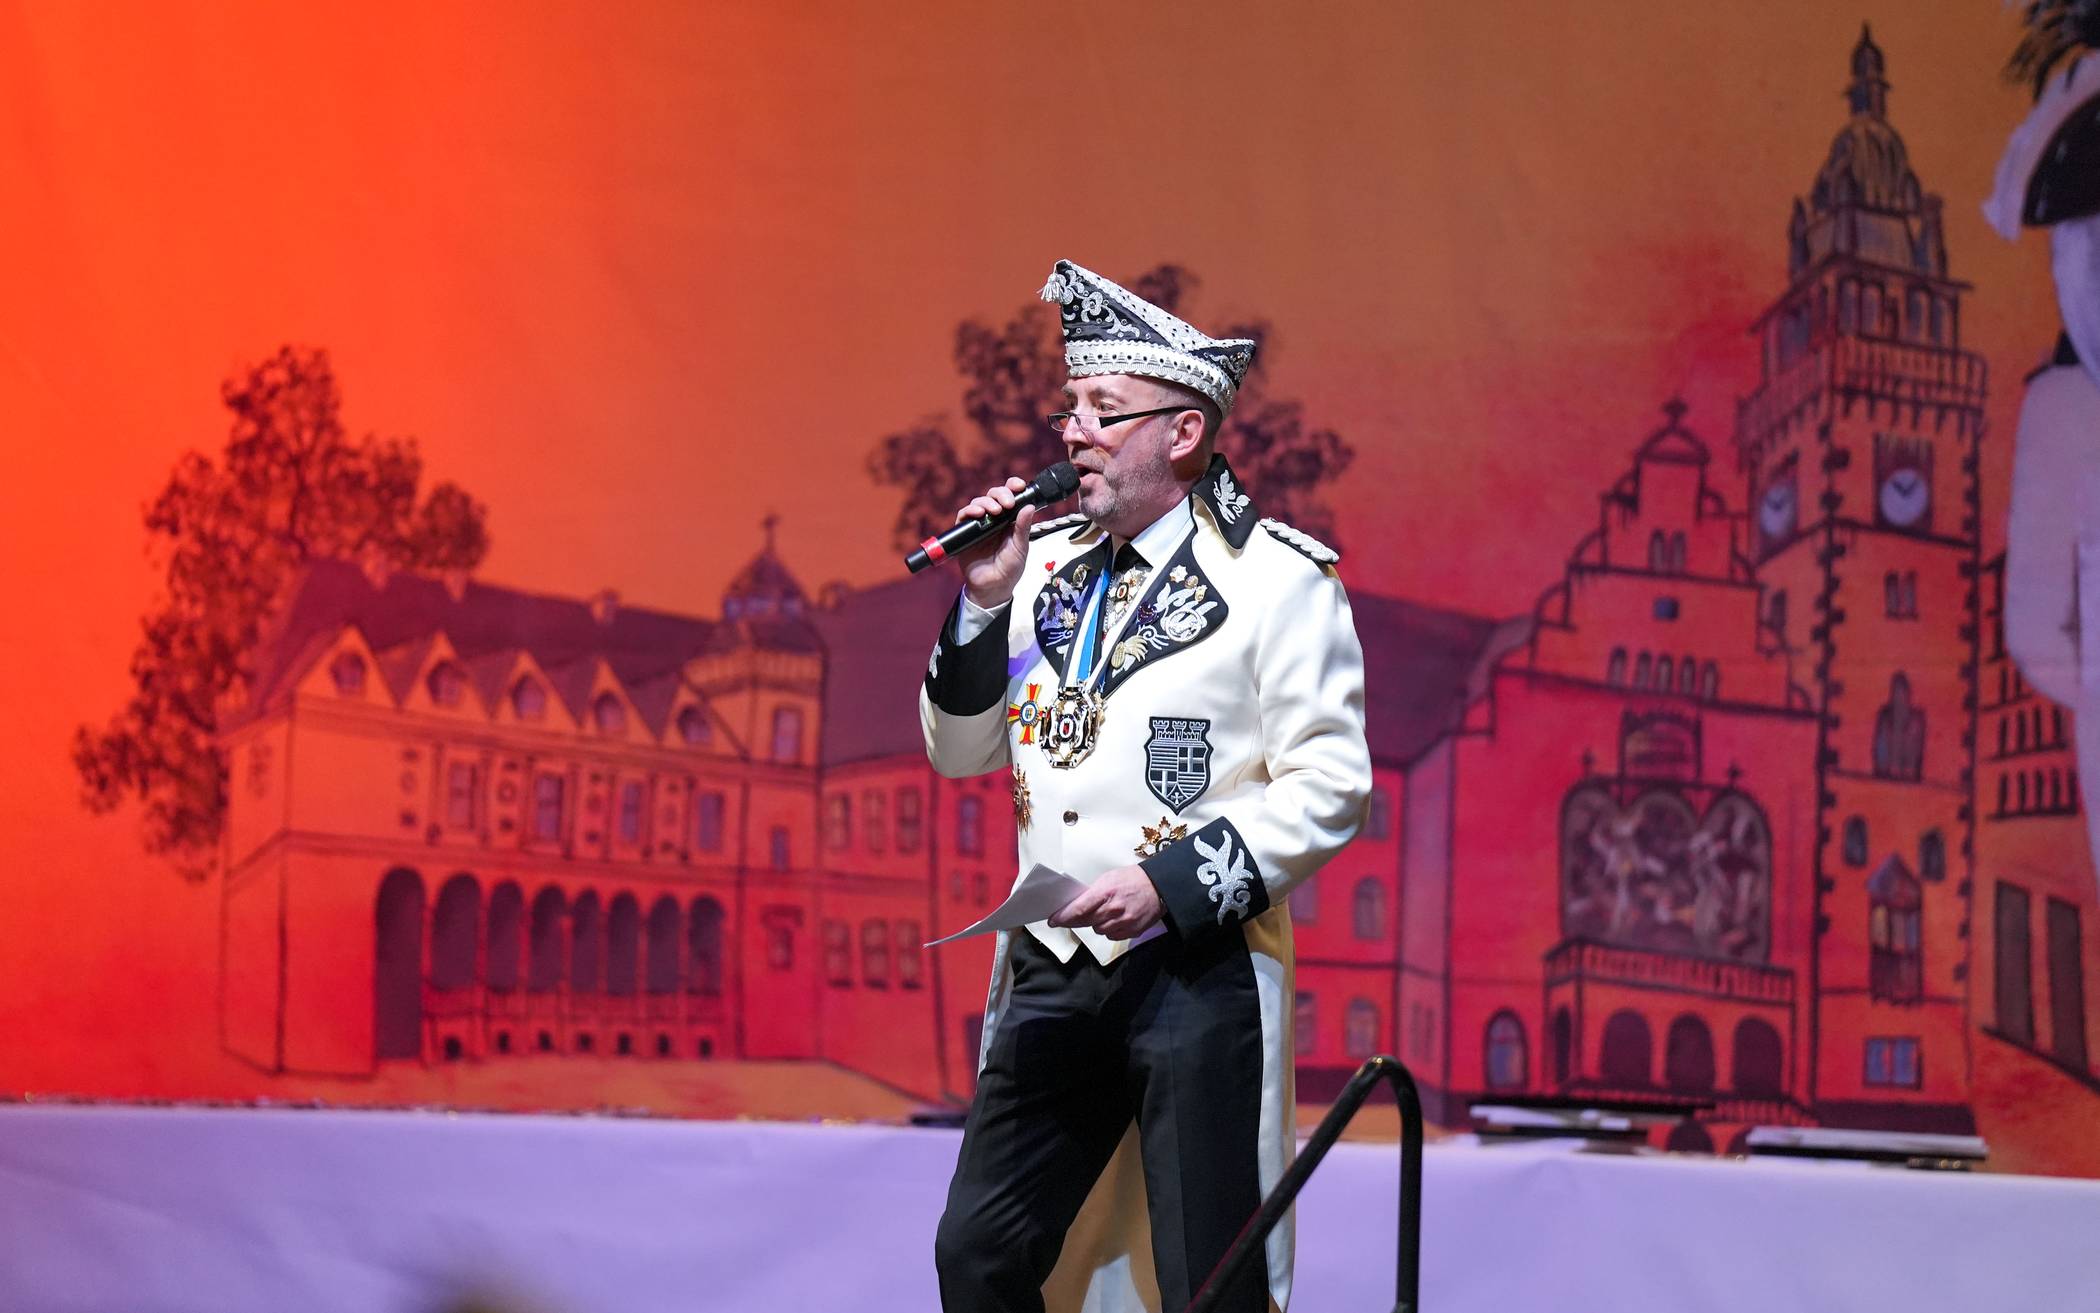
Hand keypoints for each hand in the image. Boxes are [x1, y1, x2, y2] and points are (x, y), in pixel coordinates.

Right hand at [953, 477, 1038, 610]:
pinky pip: (964, 515)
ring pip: (980, 502)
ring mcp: (980, 524)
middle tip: (1007, 503)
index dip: (1014, 487)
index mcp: (1010, 520)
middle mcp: (995, 519)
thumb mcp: (1020, 548)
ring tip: (994, 511)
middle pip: (994, 495)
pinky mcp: (966, 532)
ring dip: (987, 502)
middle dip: (1001, 494)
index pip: (1011, 496)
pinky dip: (970, 510)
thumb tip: (1029, 506)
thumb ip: (1023, 527)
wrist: (993, 587)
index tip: (1020, 486)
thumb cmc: (1009, 569)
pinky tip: (978, 514)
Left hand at [1048, 866, 1161, 939]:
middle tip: (1065, 920)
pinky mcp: (1132, 931)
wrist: (1159, 886)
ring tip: (1101, 913)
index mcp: (1106, 892)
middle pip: (1085, 922)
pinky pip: (1111, 936)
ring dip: (1094, 924)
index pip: (1079, 909)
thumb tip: (1076, 904)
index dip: (1063, 917)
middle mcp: (1114, 909)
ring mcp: (1124, 922)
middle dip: (1073, 921)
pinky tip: (1113, 920)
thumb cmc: (1132, 879)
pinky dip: (1108, 929)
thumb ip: (1093, 893)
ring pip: (1098, 930)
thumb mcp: (1109, 878)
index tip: (1053, 920)